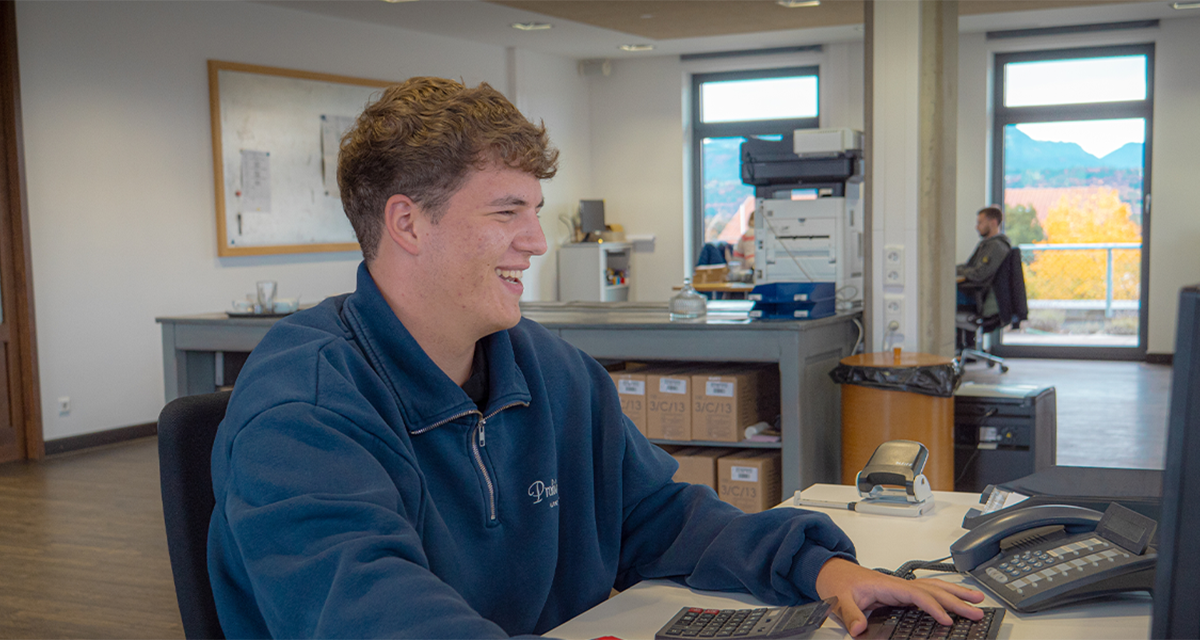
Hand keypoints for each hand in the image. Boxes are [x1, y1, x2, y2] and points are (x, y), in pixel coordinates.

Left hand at [814, 558, 983, 636]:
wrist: (833, 572)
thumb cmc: (839, 583)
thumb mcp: (840, 600)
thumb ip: (851, 614)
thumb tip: (860, 628)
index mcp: (887, 585)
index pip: (917, 595)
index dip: (934, 607)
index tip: (947, 620)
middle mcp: (898, 584)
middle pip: (933, 590)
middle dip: (957, 599)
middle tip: (977, 610)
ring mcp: (902, 587)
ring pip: (935, 587)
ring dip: (956, 593)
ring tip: (977, 600)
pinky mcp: (902, 592)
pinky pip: (928, 592)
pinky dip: (945, 594)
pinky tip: (956, 599)